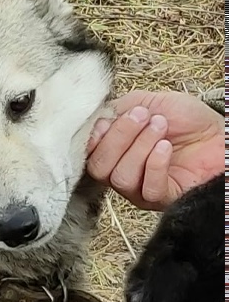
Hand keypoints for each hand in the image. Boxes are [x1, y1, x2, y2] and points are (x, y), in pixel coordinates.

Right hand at [86, 90, 222, 210]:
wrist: (221, 134)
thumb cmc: (188, 120)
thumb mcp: (148, 102)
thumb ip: (117, 109)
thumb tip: (96, 122)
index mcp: (112, 149)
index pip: (87, 152)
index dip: (94, 136)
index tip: (109, 118)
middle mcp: (120, 170)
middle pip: (98, 167)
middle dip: (118, 138)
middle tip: (141, 117)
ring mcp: (139, 188)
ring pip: (120, 177)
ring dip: (139, 147)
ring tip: (160, 127)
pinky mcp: (161, 198)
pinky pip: (148, 189)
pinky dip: (155, 164)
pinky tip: (166, 147)